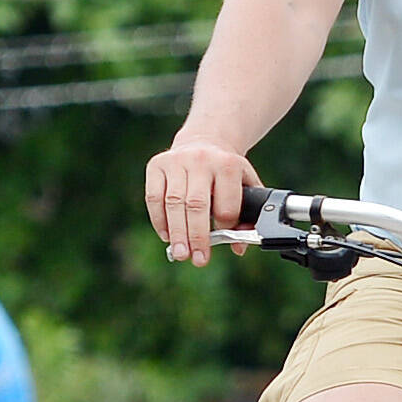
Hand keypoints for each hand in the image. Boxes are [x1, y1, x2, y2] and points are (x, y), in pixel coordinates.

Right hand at [145, 132, 260, 264]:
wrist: (205, 141)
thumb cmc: (227, 171)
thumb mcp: (246, 185)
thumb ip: (248, 215)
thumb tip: (240, 247)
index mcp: (228, 165)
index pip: (226, 204)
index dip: (224, 226)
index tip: (222, 240)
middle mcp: (201, 160)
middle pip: (197, 205)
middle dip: (197, 236)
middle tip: (198, 260)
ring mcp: (176, 161)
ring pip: (173, 203)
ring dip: (177, 233)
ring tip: (181, 254)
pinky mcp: (156, 165)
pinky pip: (154, 197)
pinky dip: (159, 220)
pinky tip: (166, 236)